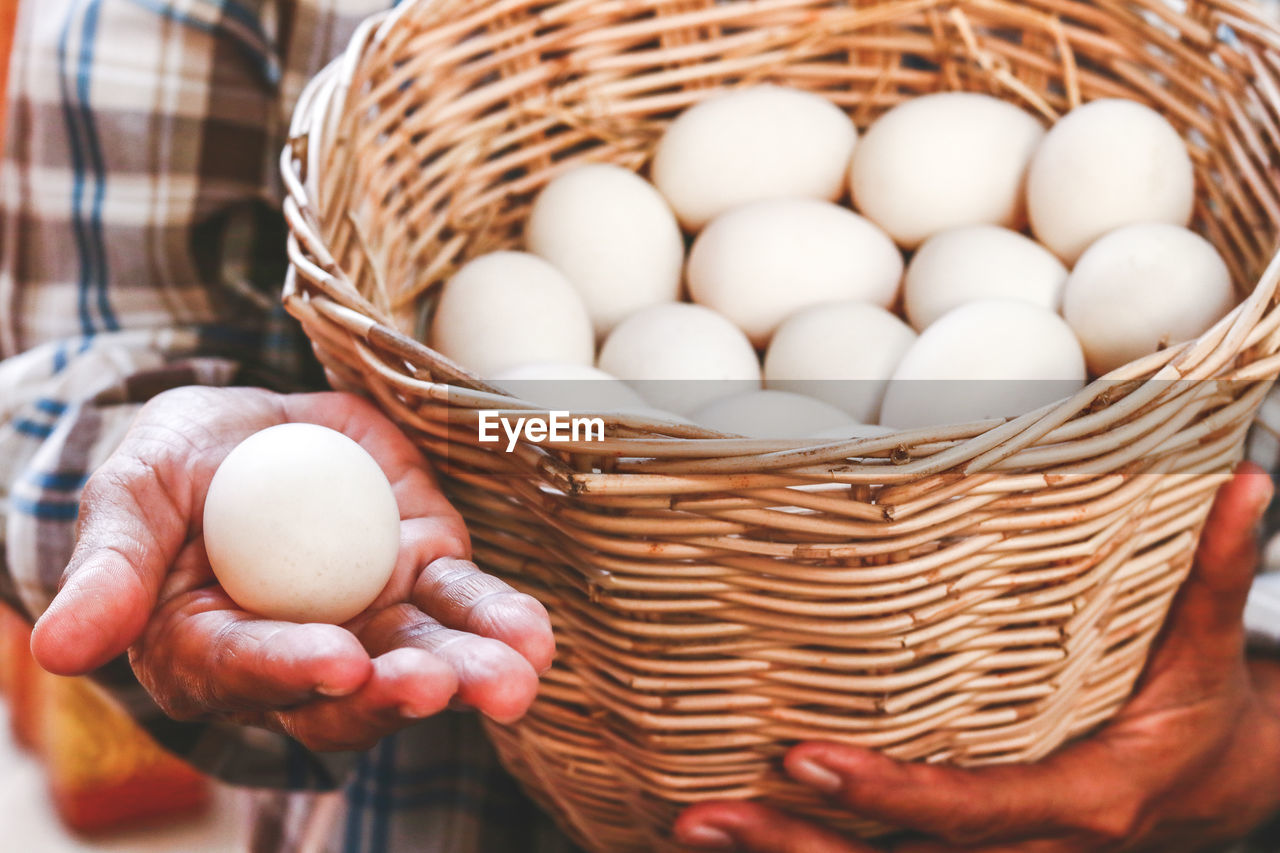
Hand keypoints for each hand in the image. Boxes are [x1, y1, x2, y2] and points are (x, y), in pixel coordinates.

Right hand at [29, 387, 553, 750]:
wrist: (253, 430)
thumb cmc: (177, 466)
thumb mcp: (134, 492)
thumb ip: (109, 567)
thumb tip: (59, 651)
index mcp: (212, 649)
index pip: (247, 669)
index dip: (288, 668)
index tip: (338, 663)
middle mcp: (300, 652)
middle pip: (351, 692)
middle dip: (400, 693)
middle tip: (442, 689)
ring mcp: (370, 616)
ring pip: (422, 654)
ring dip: (470, 670)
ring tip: (516, 678)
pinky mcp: (422, 571)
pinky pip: (464, 601)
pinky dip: (500, 618)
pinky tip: (534, 638)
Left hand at [676, 463, 1279, 851]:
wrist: (1221, 789)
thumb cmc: (1201, 716)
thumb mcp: (1209, 652)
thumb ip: (1214, 573)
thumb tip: (1249, 482)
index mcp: (1082, 801)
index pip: (974, 811)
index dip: (892, 794)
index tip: (807, 758)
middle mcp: (1029, 850)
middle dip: (799, 844)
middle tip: (704, 812)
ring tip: (691, 823)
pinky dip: (810, 852)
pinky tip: (739, 833)